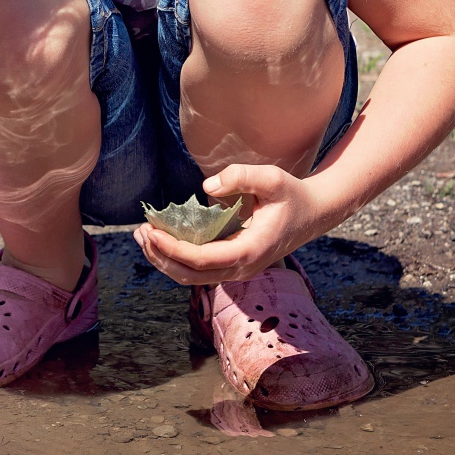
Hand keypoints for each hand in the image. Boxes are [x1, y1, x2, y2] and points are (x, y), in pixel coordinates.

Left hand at [133, 163, 330, 285]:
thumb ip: (242, 176)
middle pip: (190, 275)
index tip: (150, 231)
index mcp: (250, 251)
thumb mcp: (273, 178)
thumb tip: (206, 188)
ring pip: (192, 277)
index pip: (202, 260)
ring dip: (164, 260)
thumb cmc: (292, 194)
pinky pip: (199, 270)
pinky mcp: (234, 265)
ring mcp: (238, 270)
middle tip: (139, 232)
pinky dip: (176, 258)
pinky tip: (161, 238)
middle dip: (160, 256)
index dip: (172, 249)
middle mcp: (243, 268)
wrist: (314, 214)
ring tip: (143, 236)